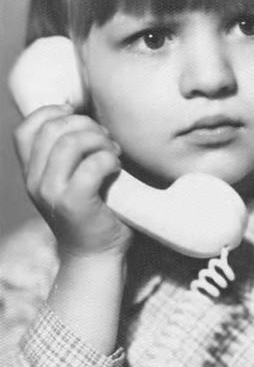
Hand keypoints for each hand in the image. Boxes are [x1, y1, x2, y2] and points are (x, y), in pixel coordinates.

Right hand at [14, 105, 133, 258]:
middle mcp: (34, 182)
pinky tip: (116, 167)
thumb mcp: (69, 178)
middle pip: (52, 130)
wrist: (96, 255)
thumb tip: (81, 112)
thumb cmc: (92, 209)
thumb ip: (67, 152)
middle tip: (105, 138)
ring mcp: (51, 193)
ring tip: (113, 152)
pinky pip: (92, 166)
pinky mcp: (73, 204)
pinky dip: (109, 159)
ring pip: (70, 143)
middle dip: (85, 124)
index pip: (24, 130)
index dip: (50, 112)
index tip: (76, 113)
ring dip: (99, 141)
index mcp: (32, 172)